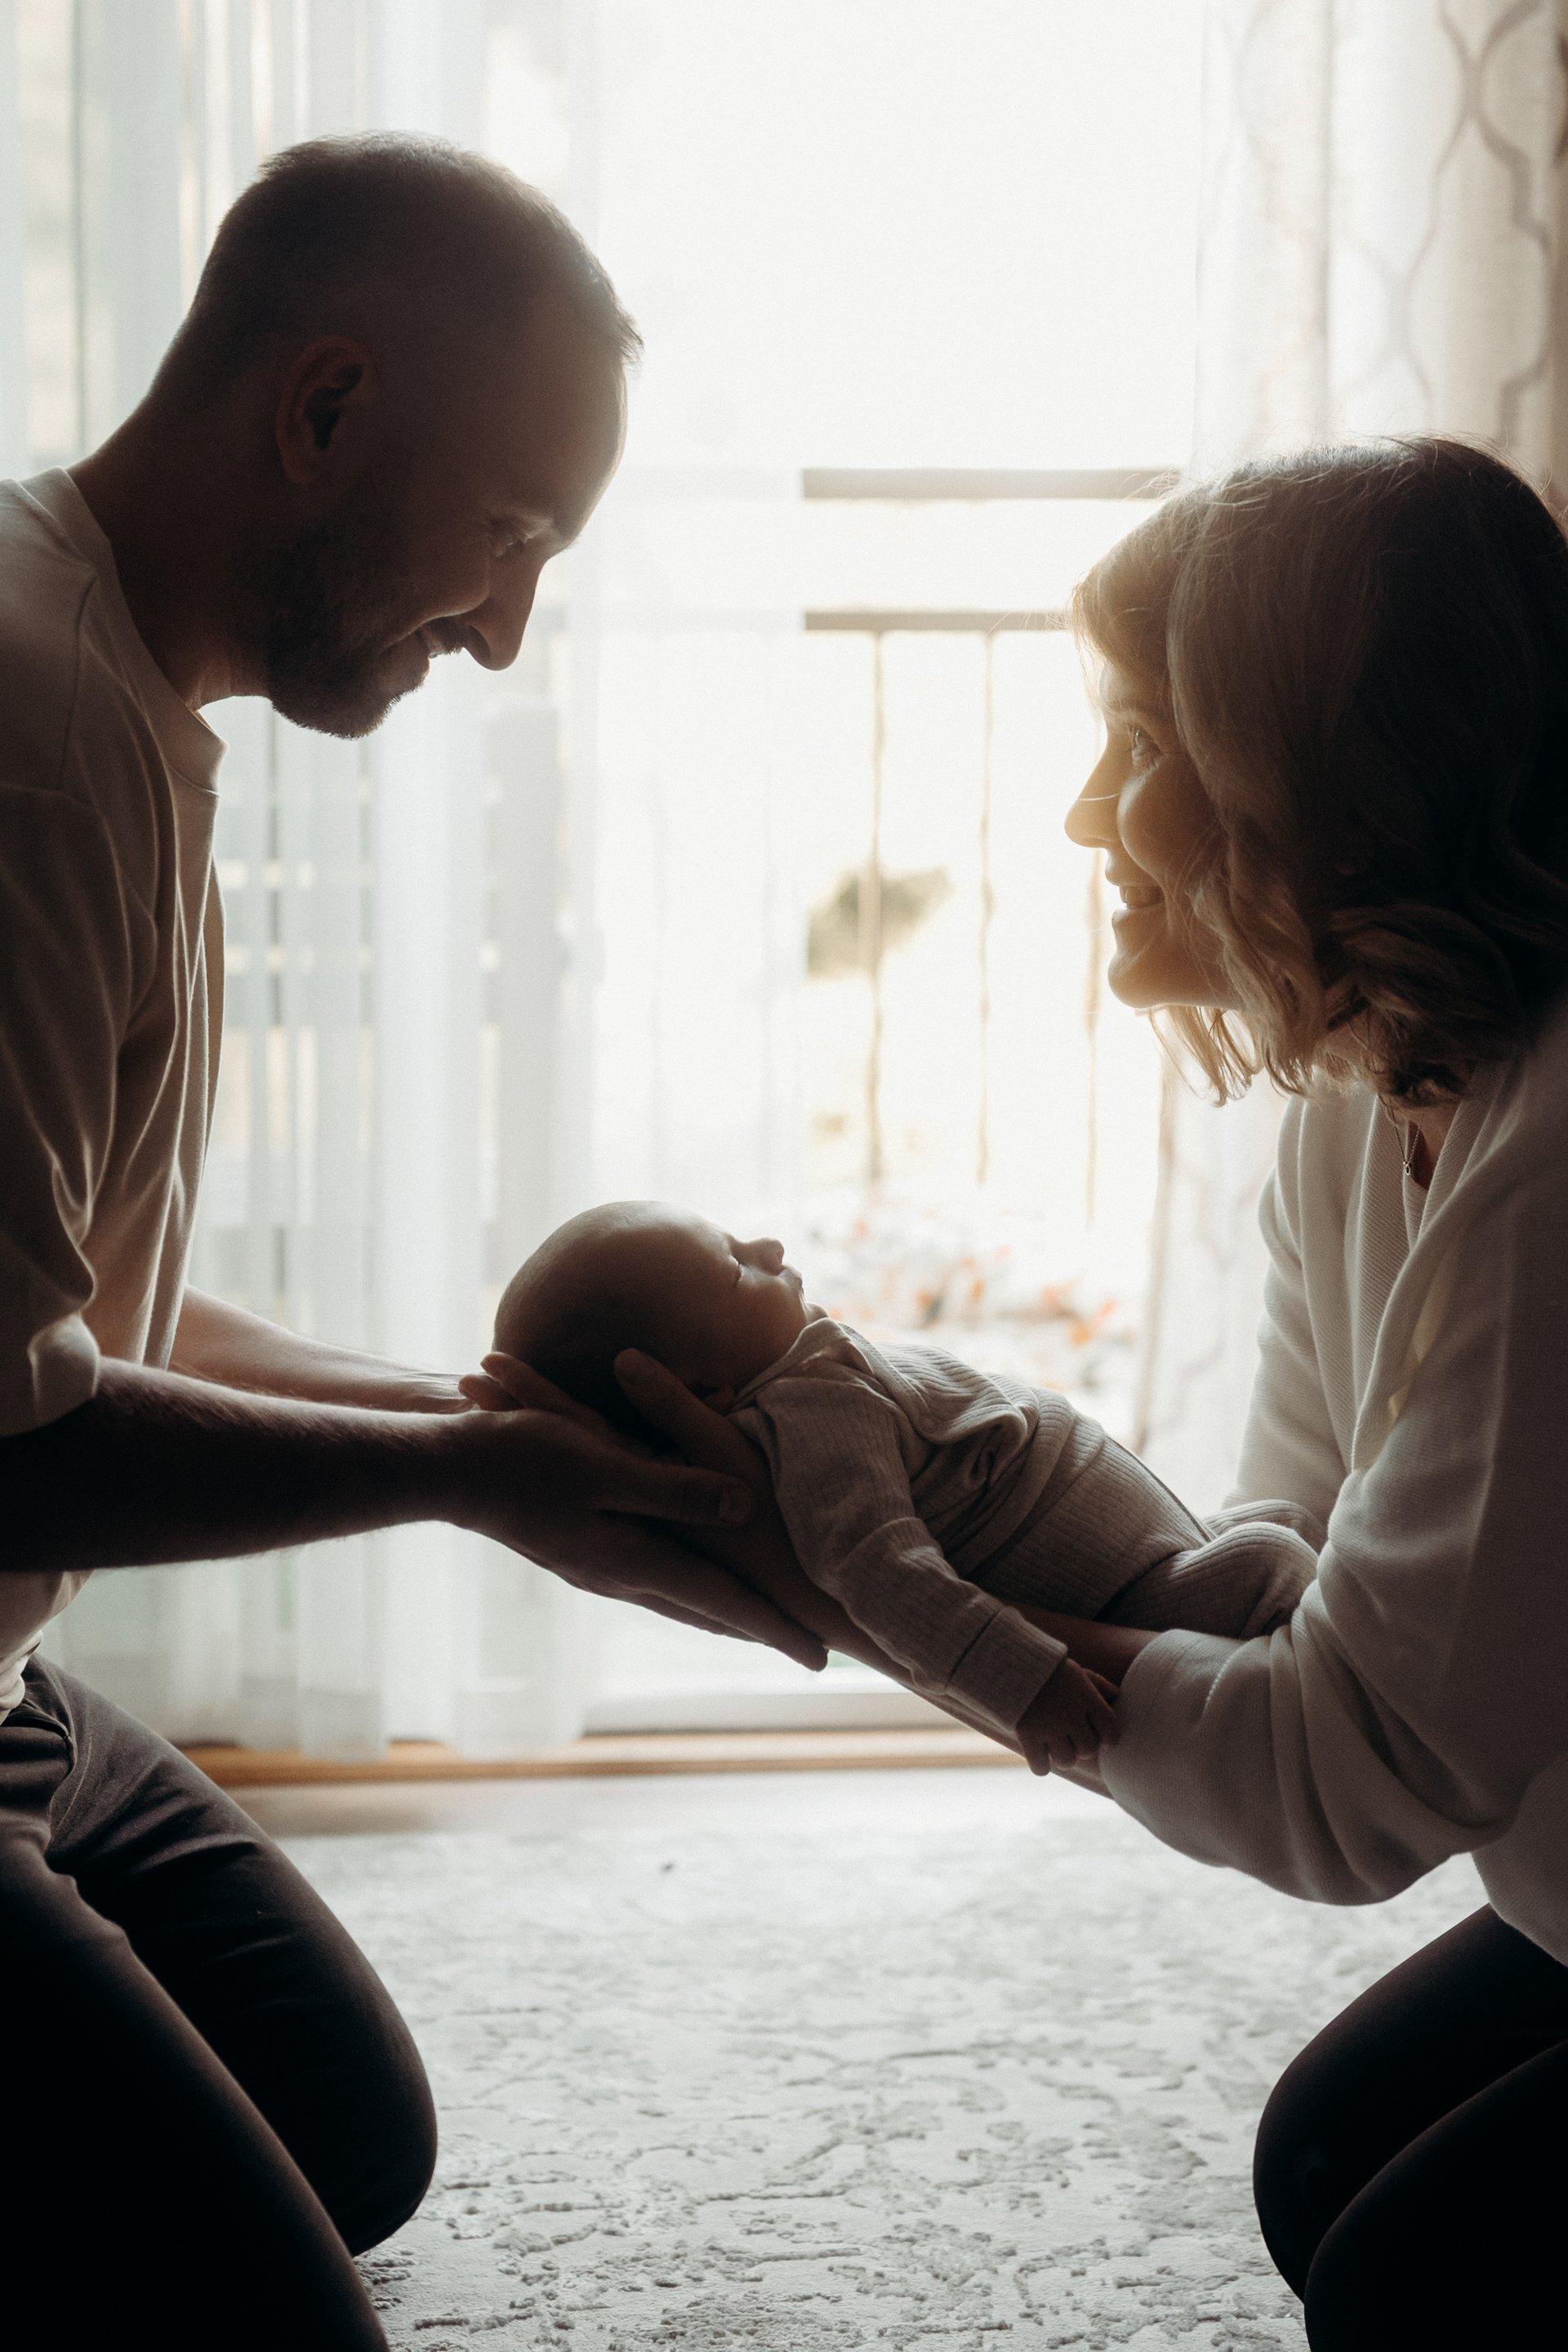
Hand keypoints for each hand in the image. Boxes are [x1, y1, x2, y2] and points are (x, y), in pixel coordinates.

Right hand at [453, 1355, 826, 1669]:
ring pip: (676, 1599)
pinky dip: (682, 1591)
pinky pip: (648, 1580)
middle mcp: (620, 1575)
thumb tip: (742, 1509)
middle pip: (705, 1609)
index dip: (775, 1627)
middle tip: (803, 1648)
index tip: (822, 1657)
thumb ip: (676, 1489)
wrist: (448, 1471)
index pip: (723, 1601)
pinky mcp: (578, 1550)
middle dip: (756, 1629)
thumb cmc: (525, 1459)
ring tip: (756, 1625)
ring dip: (720, 1613)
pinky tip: (678, 1585)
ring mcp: (596, 1567)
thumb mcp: (608, 1467)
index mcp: (635, 1559)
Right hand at [1015, 1659, 1118, 1775]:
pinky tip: (1039, 1755)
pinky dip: (1041, 1766)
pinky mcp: (1027, 1735)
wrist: (1010, 1661)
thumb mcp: (1075, 1670)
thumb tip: (1116, 1695)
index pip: (1111, 1732)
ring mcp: (1048, 1727)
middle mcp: (1070, 1715)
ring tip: (1056, 1747)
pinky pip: (1041, 1768)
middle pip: (1088, 1750)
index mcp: (1086, 1698)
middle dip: (1083, 1748)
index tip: (1100, 1737)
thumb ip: (1097, 1683)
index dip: (1108, 1738)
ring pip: (1066, 1761)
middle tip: (1073, 1740)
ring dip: (1063, 1757)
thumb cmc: (1046, 1668)